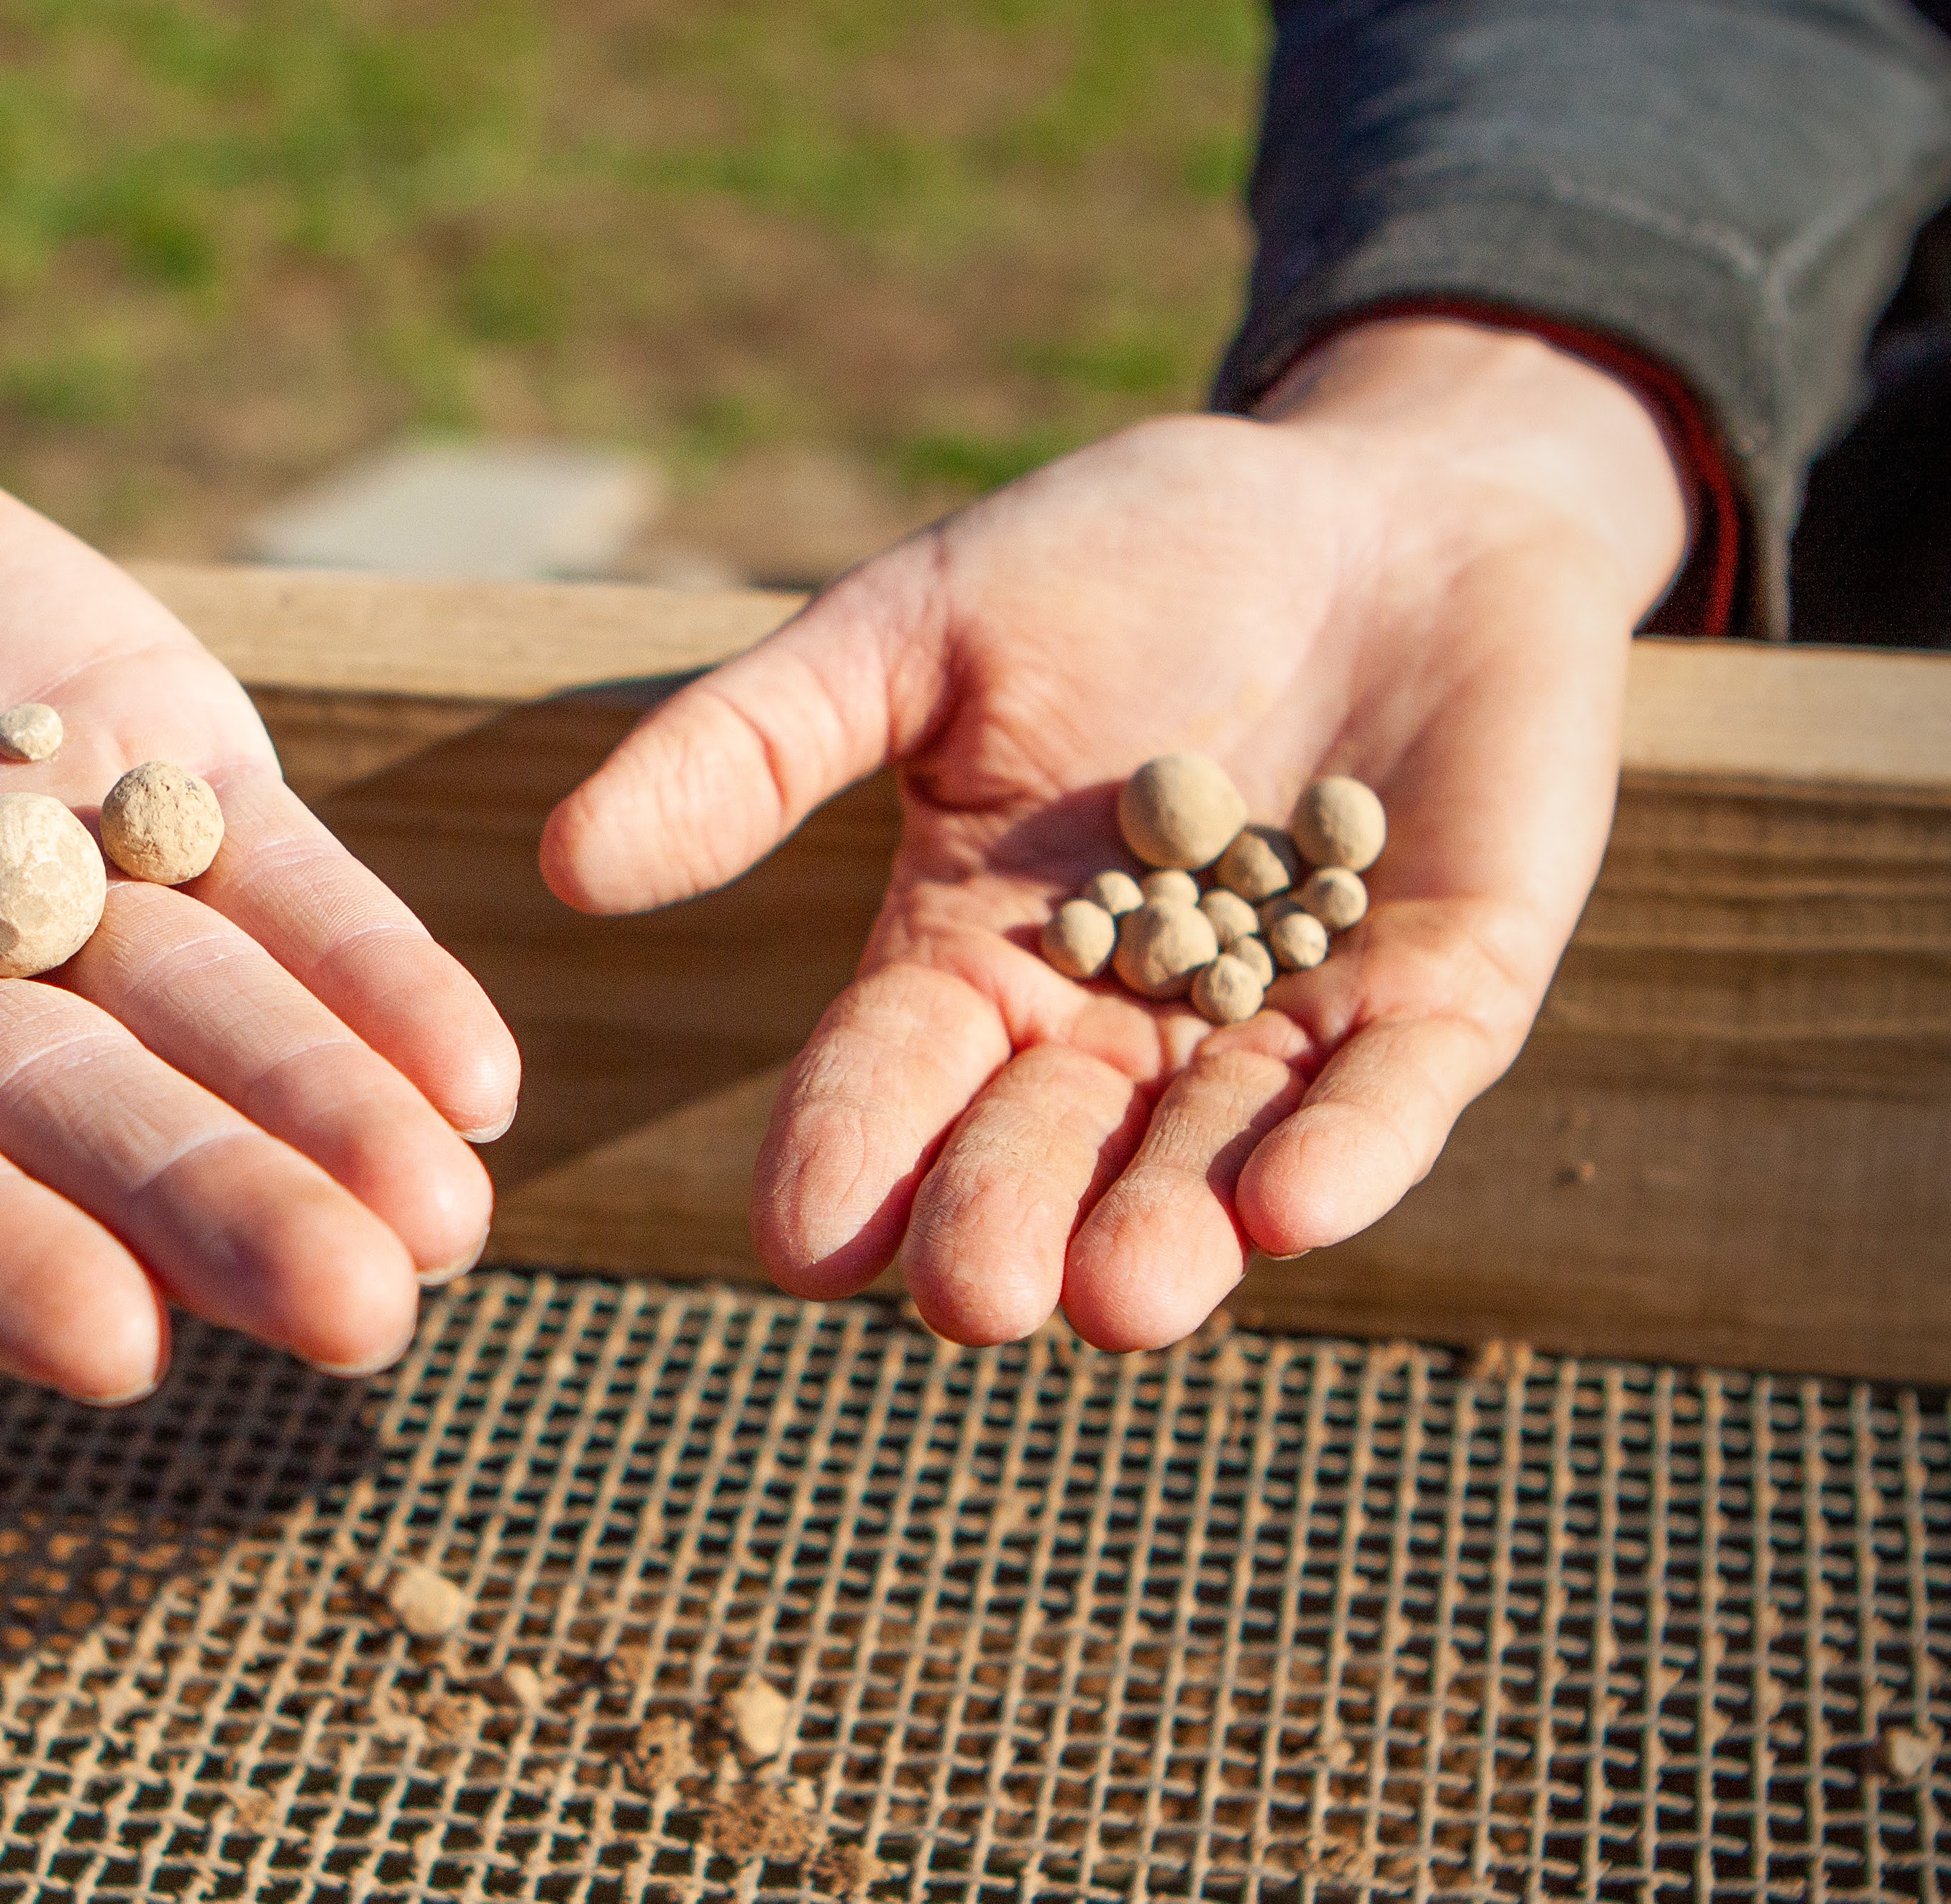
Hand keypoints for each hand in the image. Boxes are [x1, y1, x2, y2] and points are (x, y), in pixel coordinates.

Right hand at [0, 231, 516, 1400]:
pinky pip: (269, 879)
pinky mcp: (133, 758)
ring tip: (453, 1219)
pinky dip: (368, 962)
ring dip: (329, 1118)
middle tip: (358, 1315)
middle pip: (61, 1117)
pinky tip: (480, 1070)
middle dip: (205, 1208)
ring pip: (198, 1020)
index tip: (99, 1350)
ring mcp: (27, 880)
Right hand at [541, 317, 1688, 1349]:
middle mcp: (1117, 1026)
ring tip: (1119, 1299)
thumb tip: (567, 863)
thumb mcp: (916, 626)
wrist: (1384, 496)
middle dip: (1006, 1223)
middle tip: (970, 1296)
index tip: (801, 1240)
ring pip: (1211, 1158)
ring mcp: (1283, 1020)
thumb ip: (757, 745)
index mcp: (973, 959)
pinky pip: (1394, 1093)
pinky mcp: (1443, 994)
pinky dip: (1350, 1150)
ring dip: (1168, 1231)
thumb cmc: (1131, 557)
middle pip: (1043, 1149)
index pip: (889, 1078)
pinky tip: (1294, 1205)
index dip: (846, 1155)